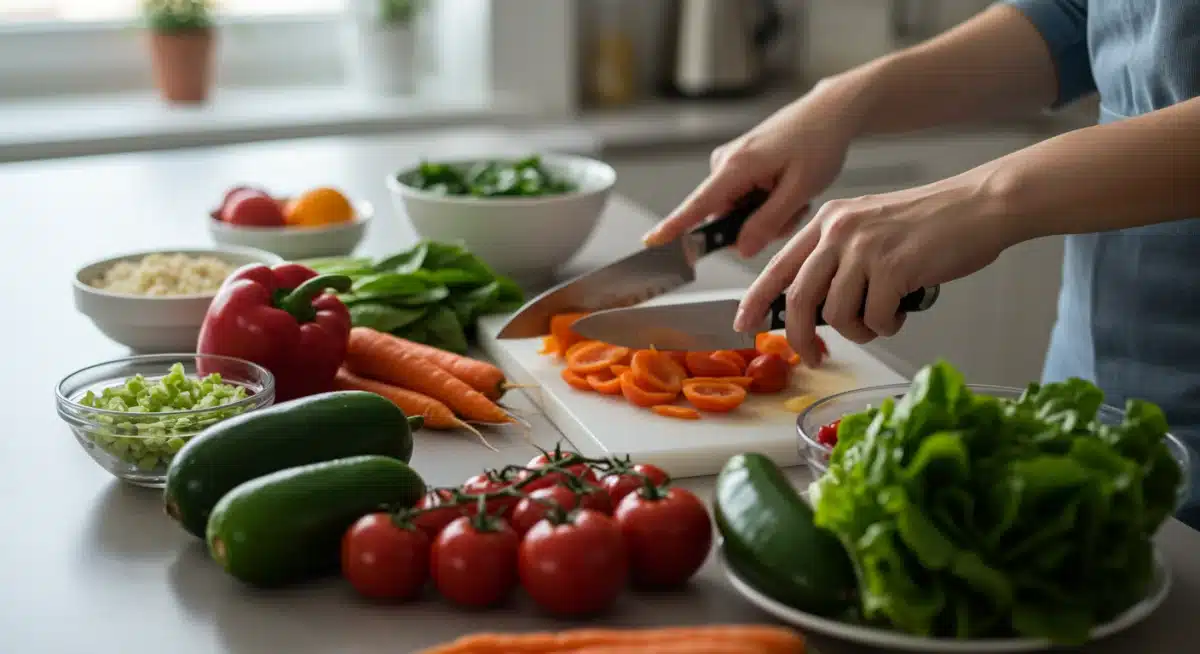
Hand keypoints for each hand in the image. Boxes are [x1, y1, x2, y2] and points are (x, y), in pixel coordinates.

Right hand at [642, 88, 859, 257]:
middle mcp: (725, 163)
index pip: (699, 204)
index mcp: (737, 166)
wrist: (829, 113)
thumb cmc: (818, 143)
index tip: (653, 241)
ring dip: (767, 216)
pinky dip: (767, 204)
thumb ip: (768, 222)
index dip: (675, 226)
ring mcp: (730, 164)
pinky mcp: (738, 166)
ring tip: (795, 198)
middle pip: (723, 218)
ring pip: (738, 212)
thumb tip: (740, 249)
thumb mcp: (800, 189)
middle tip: (793, 212)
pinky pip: (744, 200)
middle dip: (757, 226)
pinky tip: (787, 190)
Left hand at [734, 175, 1018, 364]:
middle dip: (801, 336)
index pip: (778, 265)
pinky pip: (875, 317)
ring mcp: (865, 247)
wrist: (981, 204)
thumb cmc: (932, 223)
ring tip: (882, 319)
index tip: (744, 323)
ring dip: (859, 330)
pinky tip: (903, 310)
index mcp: (828, 220)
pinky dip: (887, 324)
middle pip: (800, 297)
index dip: (757, 299)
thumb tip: (816, 305)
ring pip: (837, 313)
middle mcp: (839, 230)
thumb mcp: (870, 227)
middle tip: (813, 355)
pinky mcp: (893, 266)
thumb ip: (839, 257)